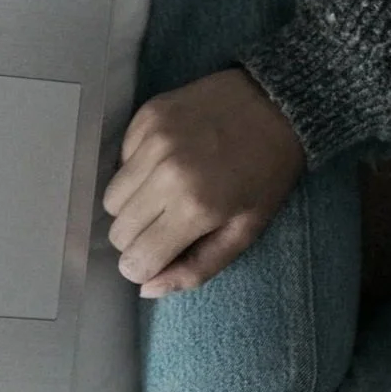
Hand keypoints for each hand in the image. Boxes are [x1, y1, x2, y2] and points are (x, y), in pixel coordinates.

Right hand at [104, 68, 303, 295]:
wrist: (278, 102)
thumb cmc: (267, 173)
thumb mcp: (245, 231)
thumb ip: (197, 268)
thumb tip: (146, 288)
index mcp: (196, 208)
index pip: (135, 260)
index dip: (145, 267)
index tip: (161, 256)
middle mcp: (166, 174)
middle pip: (118, 231)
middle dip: (139, 239)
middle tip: (168, 225)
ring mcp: (153, 141)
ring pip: (112, 198)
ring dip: (133, 206)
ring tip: (165, 195)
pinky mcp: (146, 116)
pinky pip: (120, 161)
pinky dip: (136, 171)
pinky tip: (168, 162)